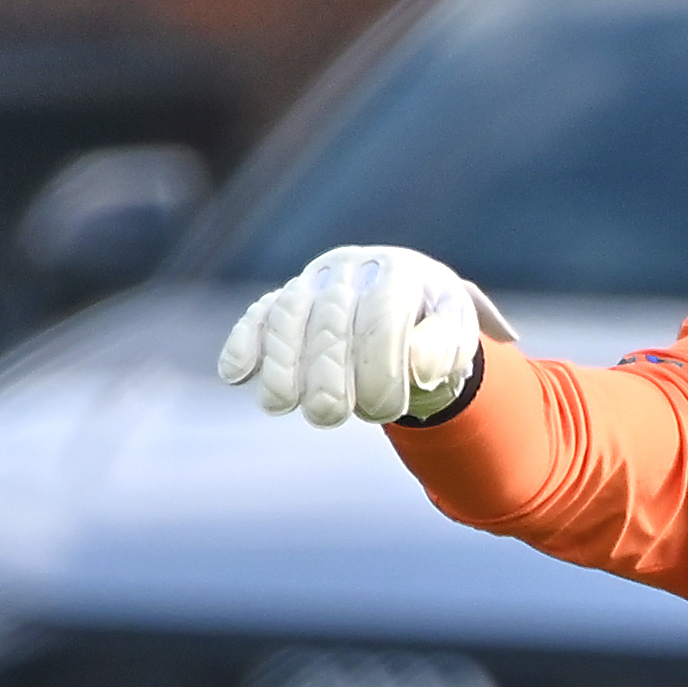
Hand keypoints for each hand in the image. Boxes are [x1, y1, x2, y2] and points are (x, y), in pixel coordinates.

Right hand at [217, 245, 512, 425]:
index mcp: (401, 272)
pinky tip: (234, 373)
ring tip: (279, 405)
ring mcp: (313, 281)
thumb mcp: (453, 334)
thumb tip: (419, 368)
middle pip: (330, 320)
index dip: (380, 367)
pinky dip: (243, 342)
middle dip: (326, 373)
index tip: (386, 411)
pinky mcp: (282, 299)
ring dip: (279, 363)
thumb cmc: (431, 326)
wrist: (405, 302)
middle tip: (329, 417)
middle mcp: (352, 269)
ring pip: (288, 316)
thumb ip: (443, 346)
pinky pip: (258, 316)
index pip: (383, 316)